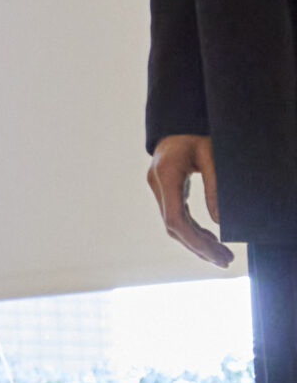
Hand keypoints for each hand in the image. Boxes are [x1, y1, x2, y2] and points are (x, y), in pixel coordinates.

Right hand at [150, 134, 231, 268]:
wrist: (177, 121)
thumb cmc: (195, 134)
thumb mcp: (212, 156)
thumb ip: (215, 188)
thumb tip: (219, 222)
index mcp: (166, 176)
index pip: (174, 219)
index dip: (194, 241)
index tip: (216, 253)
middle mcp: (157, 185)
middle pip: (173, 227)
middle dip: (199, 247)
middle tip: (225, 261)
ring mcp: (158, 188)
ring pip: (173, 225)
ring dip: (196, 242)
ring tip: (222, 256)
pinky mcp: (164, 189)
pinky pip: (176, 216)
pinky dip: (193, 230)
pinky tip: (210, 239)